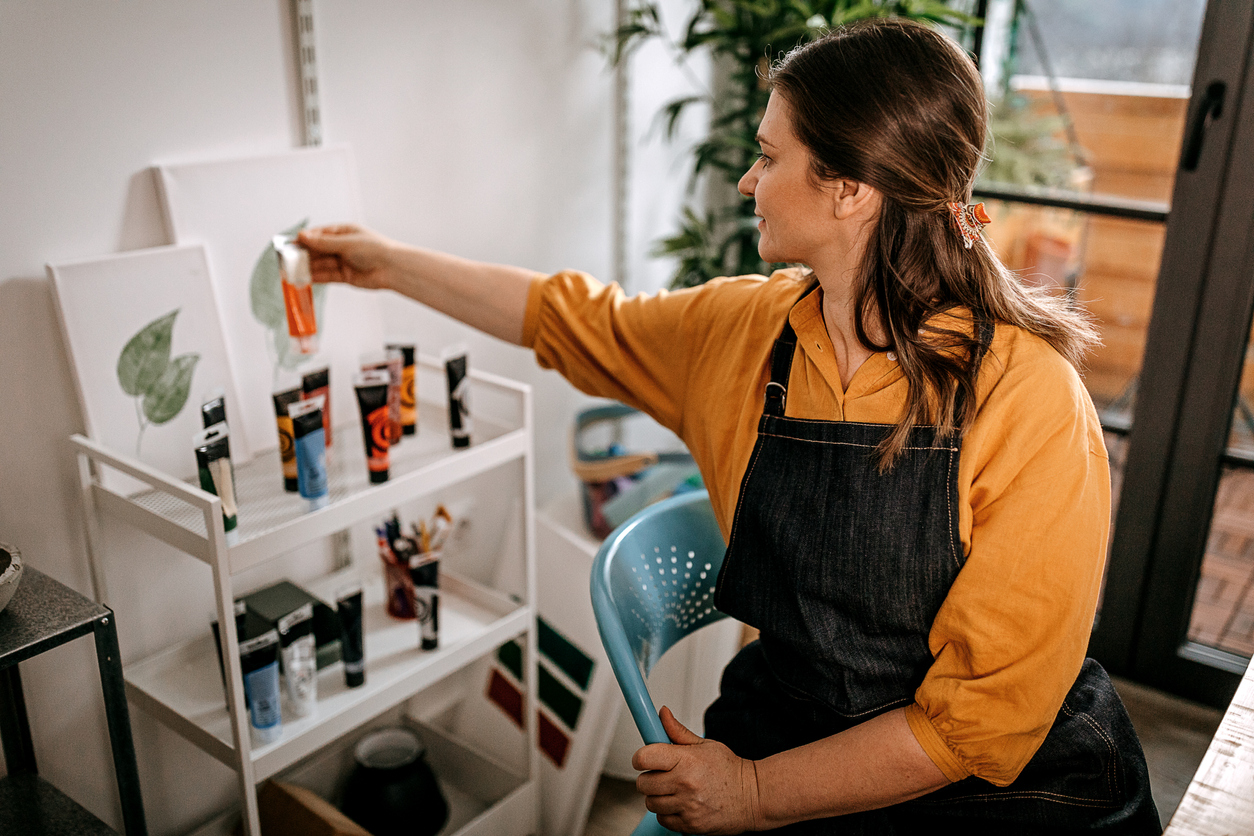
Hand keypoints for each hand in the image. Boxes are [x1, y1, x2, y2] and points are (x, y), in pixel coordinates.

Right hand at [297, 224, 398, 290]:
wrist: (392, 268)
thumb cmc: (375, 249)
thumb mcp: (346, 243)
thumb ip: (323, 242)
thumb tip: (302, 236)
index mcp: (343, 232)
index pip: (318, 234)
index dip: (304, 240)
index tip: (290, 244)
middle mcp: (342, 246)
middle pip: (318, 250)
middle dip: (303, 255)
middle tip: (287, 260)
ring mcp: (343, 261)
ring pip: (321, 264)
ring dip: (307, 268)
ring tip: (292, 271)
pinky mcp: (345, 276)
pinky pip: (327, 276)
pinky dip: (316, 277)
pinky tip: (305, 279)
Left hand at [633, 706, 762, 833]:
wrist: (753, 797)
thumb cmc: (729, 770)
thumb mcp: (705, 744)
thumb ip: (677, 731)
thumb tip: (662, 714)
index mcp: (686, 760)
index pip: (644, 757)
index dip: (641, 757)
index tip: (645, 758)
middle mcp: (684, 784)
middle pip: (643, 783)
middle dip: (649, 777)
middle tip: (663, 774)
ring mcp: (687, 806)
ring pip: (650, 803)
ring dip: (658, 796)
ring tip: (674, 790)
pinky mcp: (689, 824)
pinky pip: (662, 819)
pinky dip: (667, 813)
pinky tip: (680, 803)